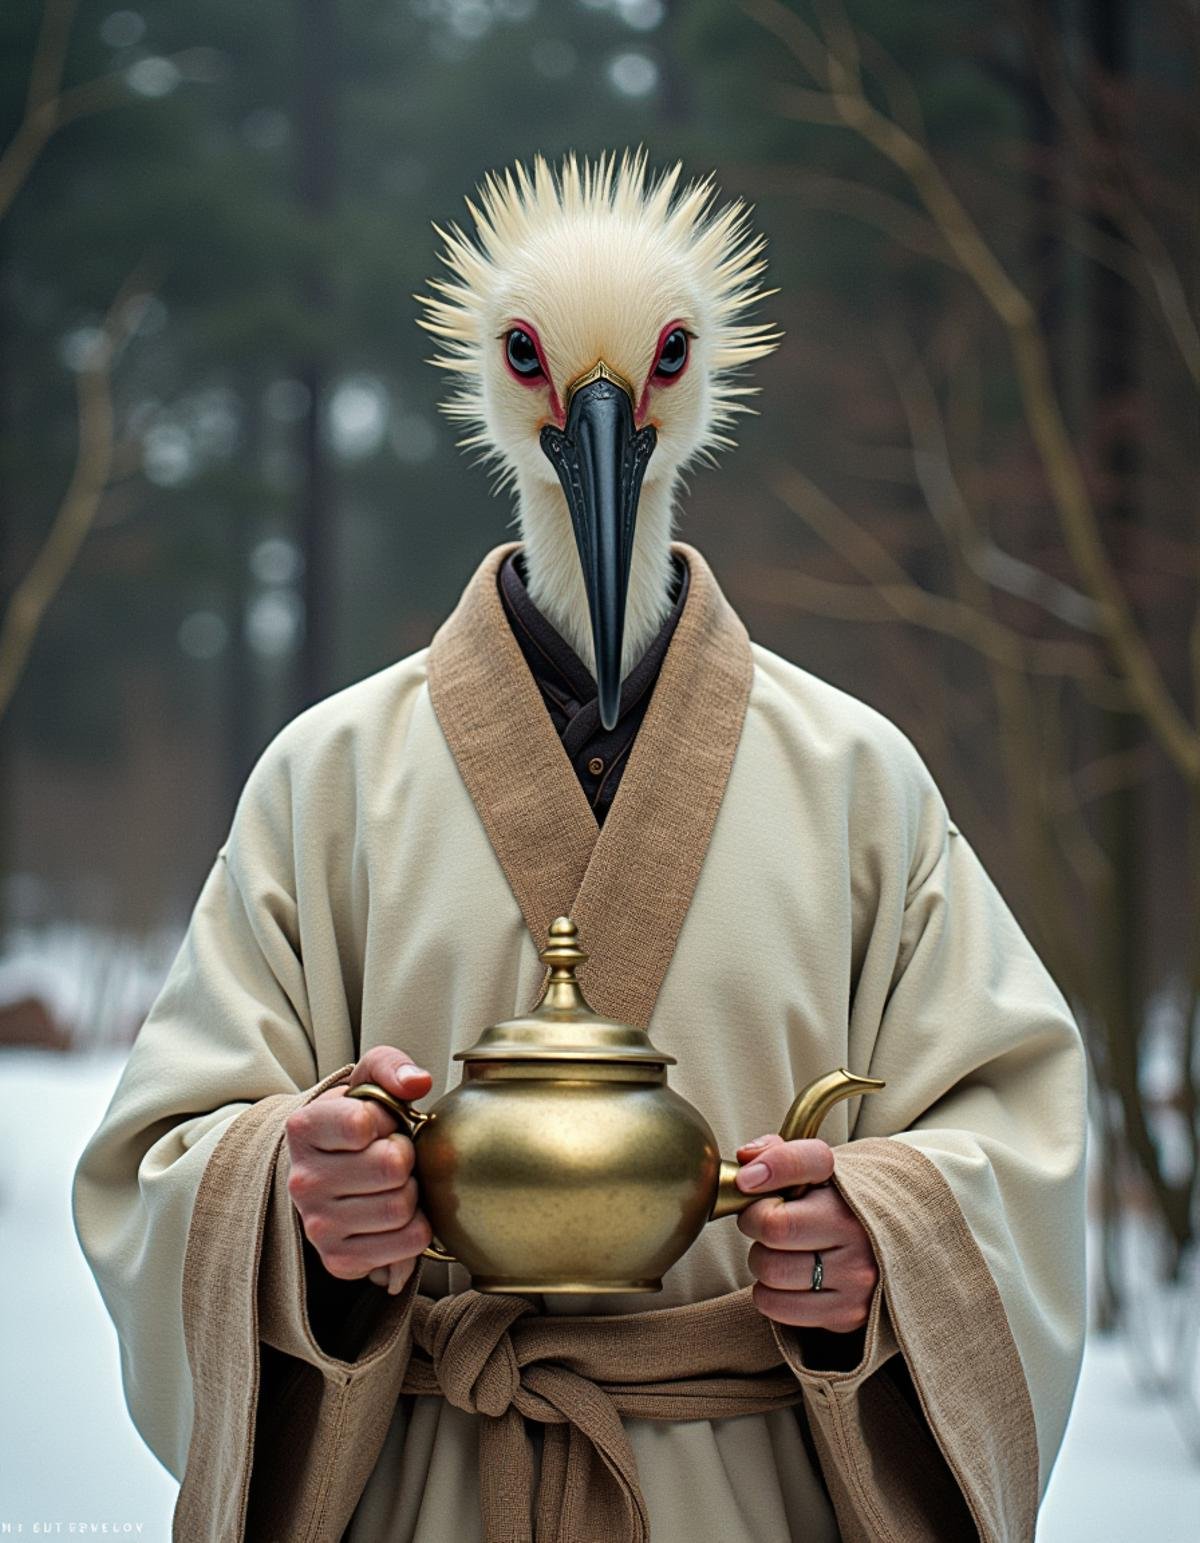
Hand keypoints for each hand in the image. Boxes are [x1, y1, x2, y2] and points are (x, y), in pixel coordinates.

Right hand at [285, 1046, 433, 1294]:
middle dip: (405, 1155)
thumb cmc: (356, 1122)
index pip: (361, 1124)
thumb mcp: (367, 1080)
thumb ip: (391, 1066)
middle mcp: (302, 1181)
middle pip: (391, 1167)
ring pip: (402, 1207)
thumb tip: (417, 1082)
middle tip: (392, 1154)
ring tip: (392, 1183)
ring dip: (412, 1191)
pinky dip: (417, 1226)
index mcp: (303, 1128)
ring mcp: (317, 1225)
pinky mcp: (339, 1260)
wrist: (332, 1170)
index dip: (387, 1118)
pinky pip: (409, 1241)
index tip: (379, 1122)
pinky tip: (395, 1213)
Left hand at [735, 1134, 878, 1330]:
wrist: (891, 1246)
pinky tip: (788, 1281)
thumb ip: (780, 1155)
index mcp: (850, 1184)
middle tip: (765, 1223)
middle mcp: (859, 1229)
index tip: (746, 1180)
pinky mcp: (849, 1312)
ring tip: (781, 1253)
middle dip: (755, 1224)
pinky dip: (769, 1294)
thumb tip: (747, 1161)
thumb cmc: (838, 1206)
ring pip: (771, 1270)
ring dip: (762, 1261)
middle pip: (774, 1226)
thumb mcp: (819, 1172)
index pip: (805, 1163)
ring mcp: (857, 1275)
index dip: (769, 1167)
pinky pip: (776, 1306)